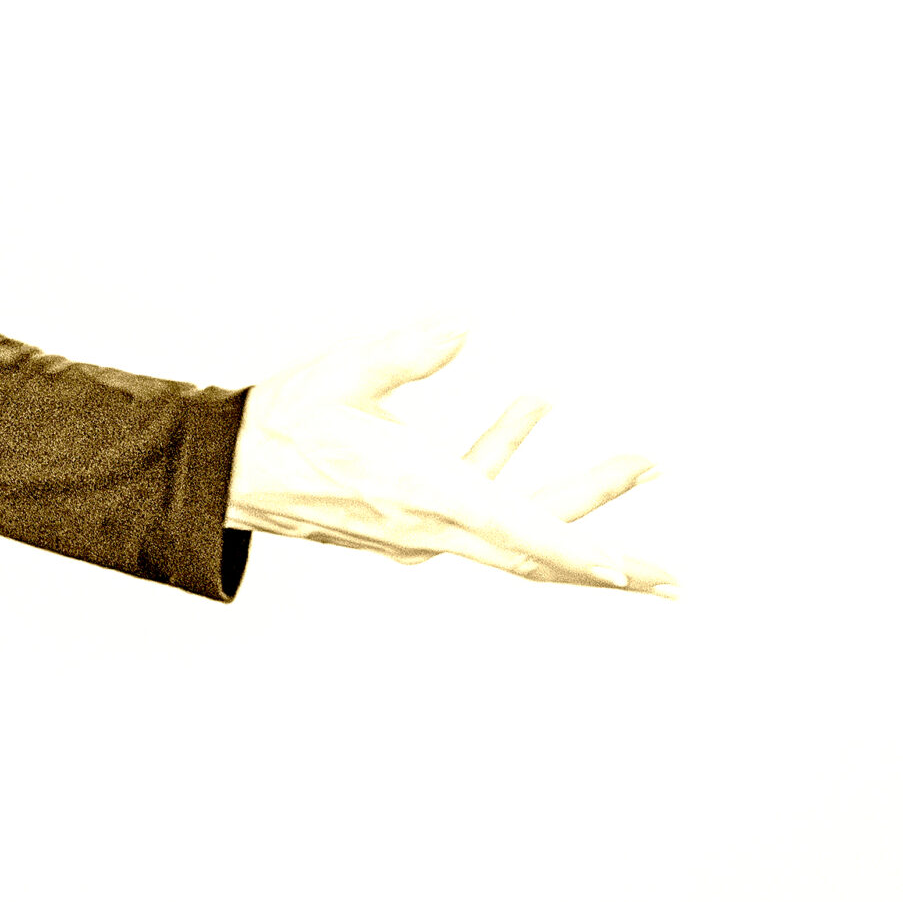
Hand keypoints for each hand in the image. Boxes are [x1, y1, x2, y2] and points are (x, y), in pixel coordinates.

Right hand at [225, 325, 679, 594]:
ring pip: (517, 532)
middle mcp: (428, 527)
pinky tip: (534, 407)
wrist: (225, 472)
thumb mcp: (343, 376)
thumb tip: (463, 324)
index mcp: (419, 494)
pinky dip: (514, 462)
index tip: (626, 571)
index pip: (512, 528)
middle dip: (610, 561)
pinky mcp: (412, 521)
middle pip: (535, 553)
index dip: (574, 548)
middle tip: (677, 577)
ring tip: (640, 462)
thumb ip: (405, 351)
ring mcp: (421, 531)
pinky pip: (482, 504)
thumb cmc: (282, 423)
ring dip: (580, 502)